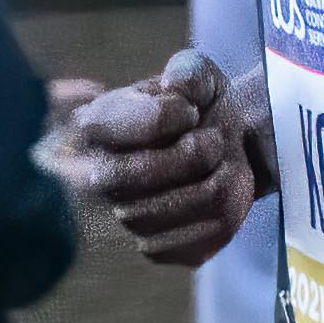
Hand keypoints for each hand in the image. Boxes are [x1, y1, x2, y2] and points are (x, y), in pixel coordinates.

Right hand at [58, 47, 261, 269]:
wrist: (233, 148)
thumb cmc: (203, 107)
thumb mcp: (198, 74)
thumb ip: (188, 73)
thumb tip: (174, 90)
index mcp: (90, 127)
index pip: (107, 127)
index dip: (158, 118)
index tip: (188, 110)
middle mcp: (91, 179)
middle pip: (132, 176)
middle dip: (190, 154)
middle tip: (214, 139)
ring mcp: (121, 220)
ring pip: (172, 209)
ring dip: (215, 179)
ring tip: (222, 161)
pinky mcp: (156, 249)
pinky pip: (194, 237)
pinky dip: (226, 210)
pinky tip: (224, 190)